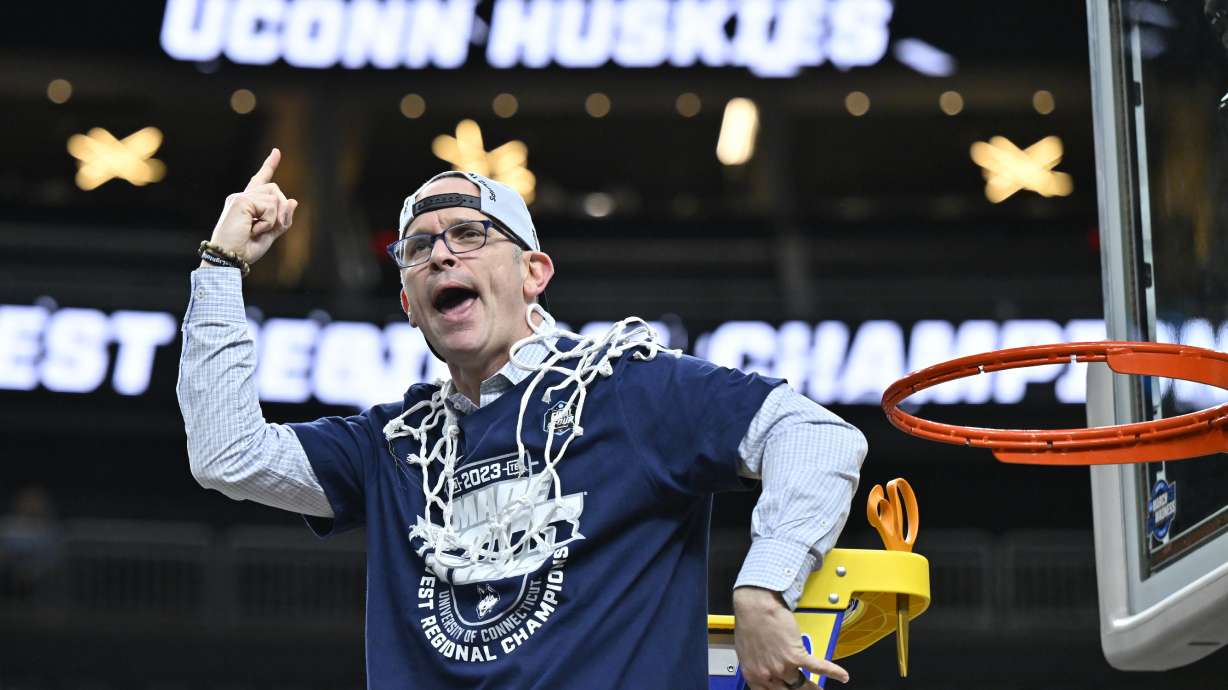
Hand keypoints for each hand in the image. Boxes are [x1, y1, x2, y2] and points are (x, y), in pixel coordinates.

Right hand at [202, 148, 298, 267]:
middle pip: (276, 191)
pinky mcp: (241, 200)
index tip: (276, 152)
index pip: (260, 180)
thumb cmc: (246, 249)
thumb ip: (282, 219)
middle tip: (267, 229)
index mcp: (248, 203)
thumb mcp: (269, 234)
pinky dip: (268, 221)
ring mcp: (240, 197)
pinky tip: (254, 229)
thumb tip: (294, 200)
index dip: (269, 166)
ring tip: (256, 230)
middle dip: (281, 211)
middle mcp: (242, 197)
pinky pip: (270, 206)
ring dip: (273, 219)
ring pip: (275, 198)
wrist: (229, 258)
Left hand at [733, 586, 849, 688]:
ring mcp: (783, 667)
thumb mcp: (746, 651)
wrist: (755, 606)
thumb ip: (757, 666)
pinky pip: (818, 667)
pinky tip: (842, 676)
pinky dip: (833, 672)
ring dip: (813, 688)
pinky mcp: (797, 655)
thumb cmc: (749, 622)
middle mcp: (768, 675)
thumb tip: (765, 670)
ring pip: (802, 684)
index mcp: (753, 675)